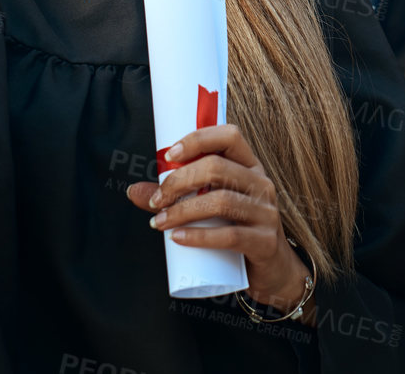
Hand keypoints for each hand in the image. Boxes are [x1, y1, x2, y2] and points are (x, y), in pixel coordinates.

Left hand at [125, 123, 313, 319]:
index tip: (169, 154)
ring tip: (159, 222)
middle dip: (179, 181)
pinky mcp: (264, 241)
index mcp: (249, 166)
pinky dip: (199, 236)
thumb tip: (133, 191)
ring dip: (182, 210)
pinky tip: (178, 238)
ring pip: (220, 201)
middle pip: (217, 167)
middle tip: (156, 201)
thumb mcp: (211, 207)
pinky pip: (230, 235)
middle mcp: (261, 183)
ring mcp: (266, 212)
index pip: (229, 136)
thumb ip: (175, 196)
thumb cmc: (237, 229)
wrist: (271, 269)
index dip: (198, 139)